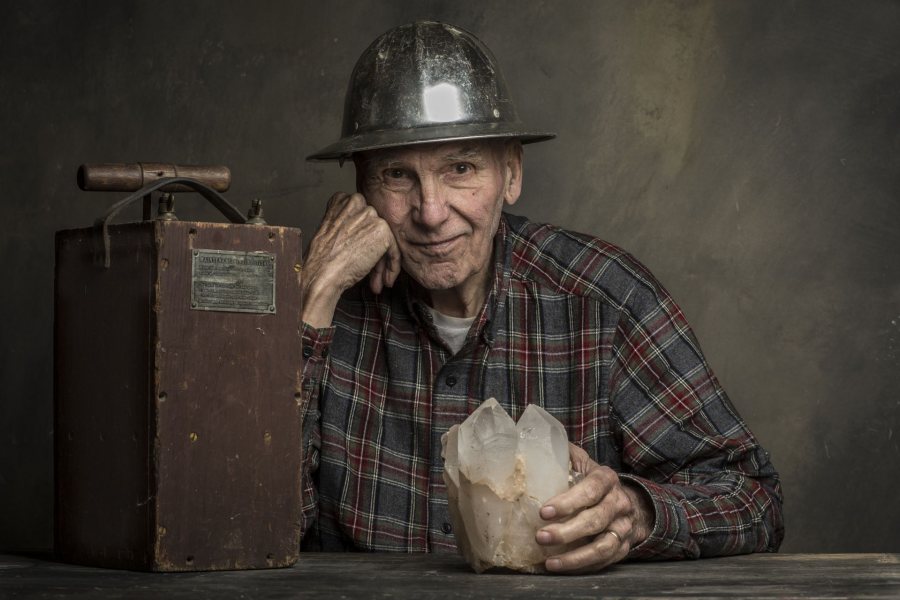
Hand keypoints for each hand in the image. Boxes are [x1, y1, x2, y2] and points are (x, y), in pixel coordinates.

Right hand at [301, 192, 400, 327]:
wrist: (321, 272)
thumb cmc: (322, 259)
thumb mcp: (329, 231)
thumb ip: (346, 224)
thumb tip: (361, 233)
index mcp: (341, 200)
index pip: (361, 216)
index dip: (362, 236)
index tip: (359, 252)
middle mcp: (356, 202)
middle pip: (374, 226)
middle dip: (374, 248)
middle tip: (371, 269)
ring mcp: (370, 214)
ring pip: (385, 238)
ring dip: (383, 261)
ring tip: (379, 279)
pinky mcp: (382, 230)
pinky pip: (394, 250)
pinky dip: (392, 267)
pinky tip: (386, 280)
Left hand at [535, 444, 652, 572]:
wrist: (625, 499)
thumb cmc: (592, 480)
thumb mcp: (582, 462)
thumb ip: (563, 454)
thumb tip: (532, 446)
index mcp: (606, 478)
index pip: (590, 490)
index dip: (568, 502)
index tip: (544, 512)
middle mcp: (619, 503)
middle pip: (595, 520)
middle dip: (566, 532)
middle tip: (540, 537)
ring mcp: (623, 527)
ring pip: (603, 546)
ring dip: (575, 557)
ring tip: (550, 562)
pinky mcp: (623, 547)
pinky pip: (605, 561)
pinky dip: (583, 566)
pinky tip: (562, 567)